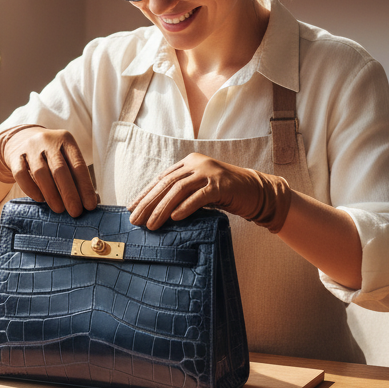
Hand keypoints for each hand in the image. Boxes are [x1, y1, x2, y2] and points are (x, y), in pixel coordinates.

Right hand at [0, 125, 96, 217]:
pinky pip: (21, 175)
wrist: (21, 138)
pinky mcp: (15, 156)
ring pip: (40, 173)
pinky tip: (40, 199)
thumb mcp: (65, 157)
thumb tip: (92, 201)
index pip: (78, 165)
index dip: (85, 187)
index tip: (90, 205)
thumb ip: (76, 176)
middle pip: (60, 170)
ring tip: (59, 209)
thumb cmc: (50, 154)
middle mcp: (48, 141)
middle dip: (69, 194)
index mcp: (66, 140)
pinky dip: (31, 189)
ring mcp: (30, 148)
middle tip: (75, 212)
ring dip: (51, 194)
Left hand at [127, 152, 291, 232]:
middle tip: (135, 220)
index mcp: (189, 162)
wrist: (256, 191)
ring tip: (152, 225)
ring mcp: (210, 173)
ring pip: (179, 190)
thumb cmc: (225, 193)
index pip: (162, 178)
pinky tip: (175, 218)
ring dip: (163, 209)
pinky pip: (200, 196)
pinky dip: (186, 207)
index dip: (145, 194)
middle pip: (167, 184)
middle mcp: (197, 164)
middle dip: (149, 203)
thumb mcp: (200, 189)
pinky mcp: (222, 185)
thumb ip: (183, 193)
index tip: (132, 209)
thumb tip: (156, 209)